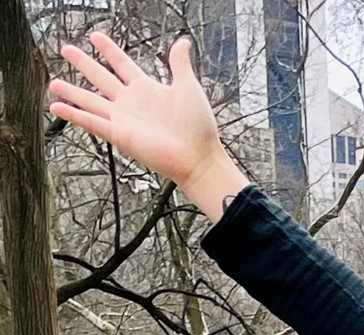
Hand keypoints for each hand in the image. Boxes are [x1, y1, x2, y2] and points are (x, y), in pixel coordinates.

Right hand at [49, 36, 248, 218]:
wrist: (198, 156)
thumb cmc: (198, 126)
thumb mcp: (188, 86)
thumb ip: (179, 63)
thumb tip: (183, 42)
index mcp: (146, 88)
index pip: (121, 63)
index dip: (108, 49)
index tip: (95, 36)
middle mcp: (131, 102)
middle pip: (100, 77)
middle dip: (83, 63)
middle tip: (65, 49)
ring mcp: (123, 118)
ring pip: (90, 100)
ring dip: (72, 92)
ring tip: (53, 83)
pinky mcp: (119, 134)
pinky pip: (91, 122)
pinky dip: (73, 115)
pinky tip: (56, 108)